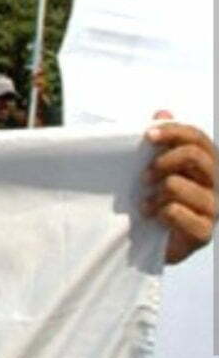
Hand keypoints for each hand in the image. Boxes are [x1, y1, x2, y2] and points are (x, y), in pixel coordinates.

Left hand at [144, 111, 214, 264]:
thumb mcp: (155, 170)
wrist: (152, 245)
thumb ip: (161, 143)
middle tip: (144, 175)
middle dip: (164, 161)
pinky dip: (157, 212)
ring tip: (147, 203)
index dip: (175, 131)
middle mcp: (215, 185)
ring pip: (178, 185)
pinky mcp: (203, 233)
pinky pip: (174, 211)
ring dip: (156, 193)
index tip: (148, 134)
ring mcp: (213, 209)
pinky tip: (152, 218)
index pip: (198, 139)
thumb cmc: (156, 202)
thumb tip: (163, 111)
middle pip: (196, 156)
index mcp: (206, 166)